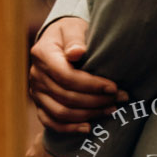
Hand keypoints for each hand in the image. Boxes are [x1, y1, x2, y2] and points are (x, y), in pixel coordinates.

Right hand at [28, 16, 123, 132]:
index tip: (114, 87)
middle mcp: (36, 74)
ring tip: (111, 109)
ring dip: (88, 114)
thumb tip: (77, 53)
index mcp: (42, 54)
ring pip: (61, 112)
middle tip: (120, 98)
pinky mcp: (40, 103)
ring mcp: (36, 91)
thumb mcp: (73, 28)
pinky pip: (50, 121)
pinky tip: (88, 127)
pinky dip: (69, 128)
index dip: (91, 85)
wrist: (58, 39)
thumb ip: (75, 39)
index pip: (66, 77)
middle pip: (66, 96)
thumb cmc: (70, 33)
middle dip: (96, 100)